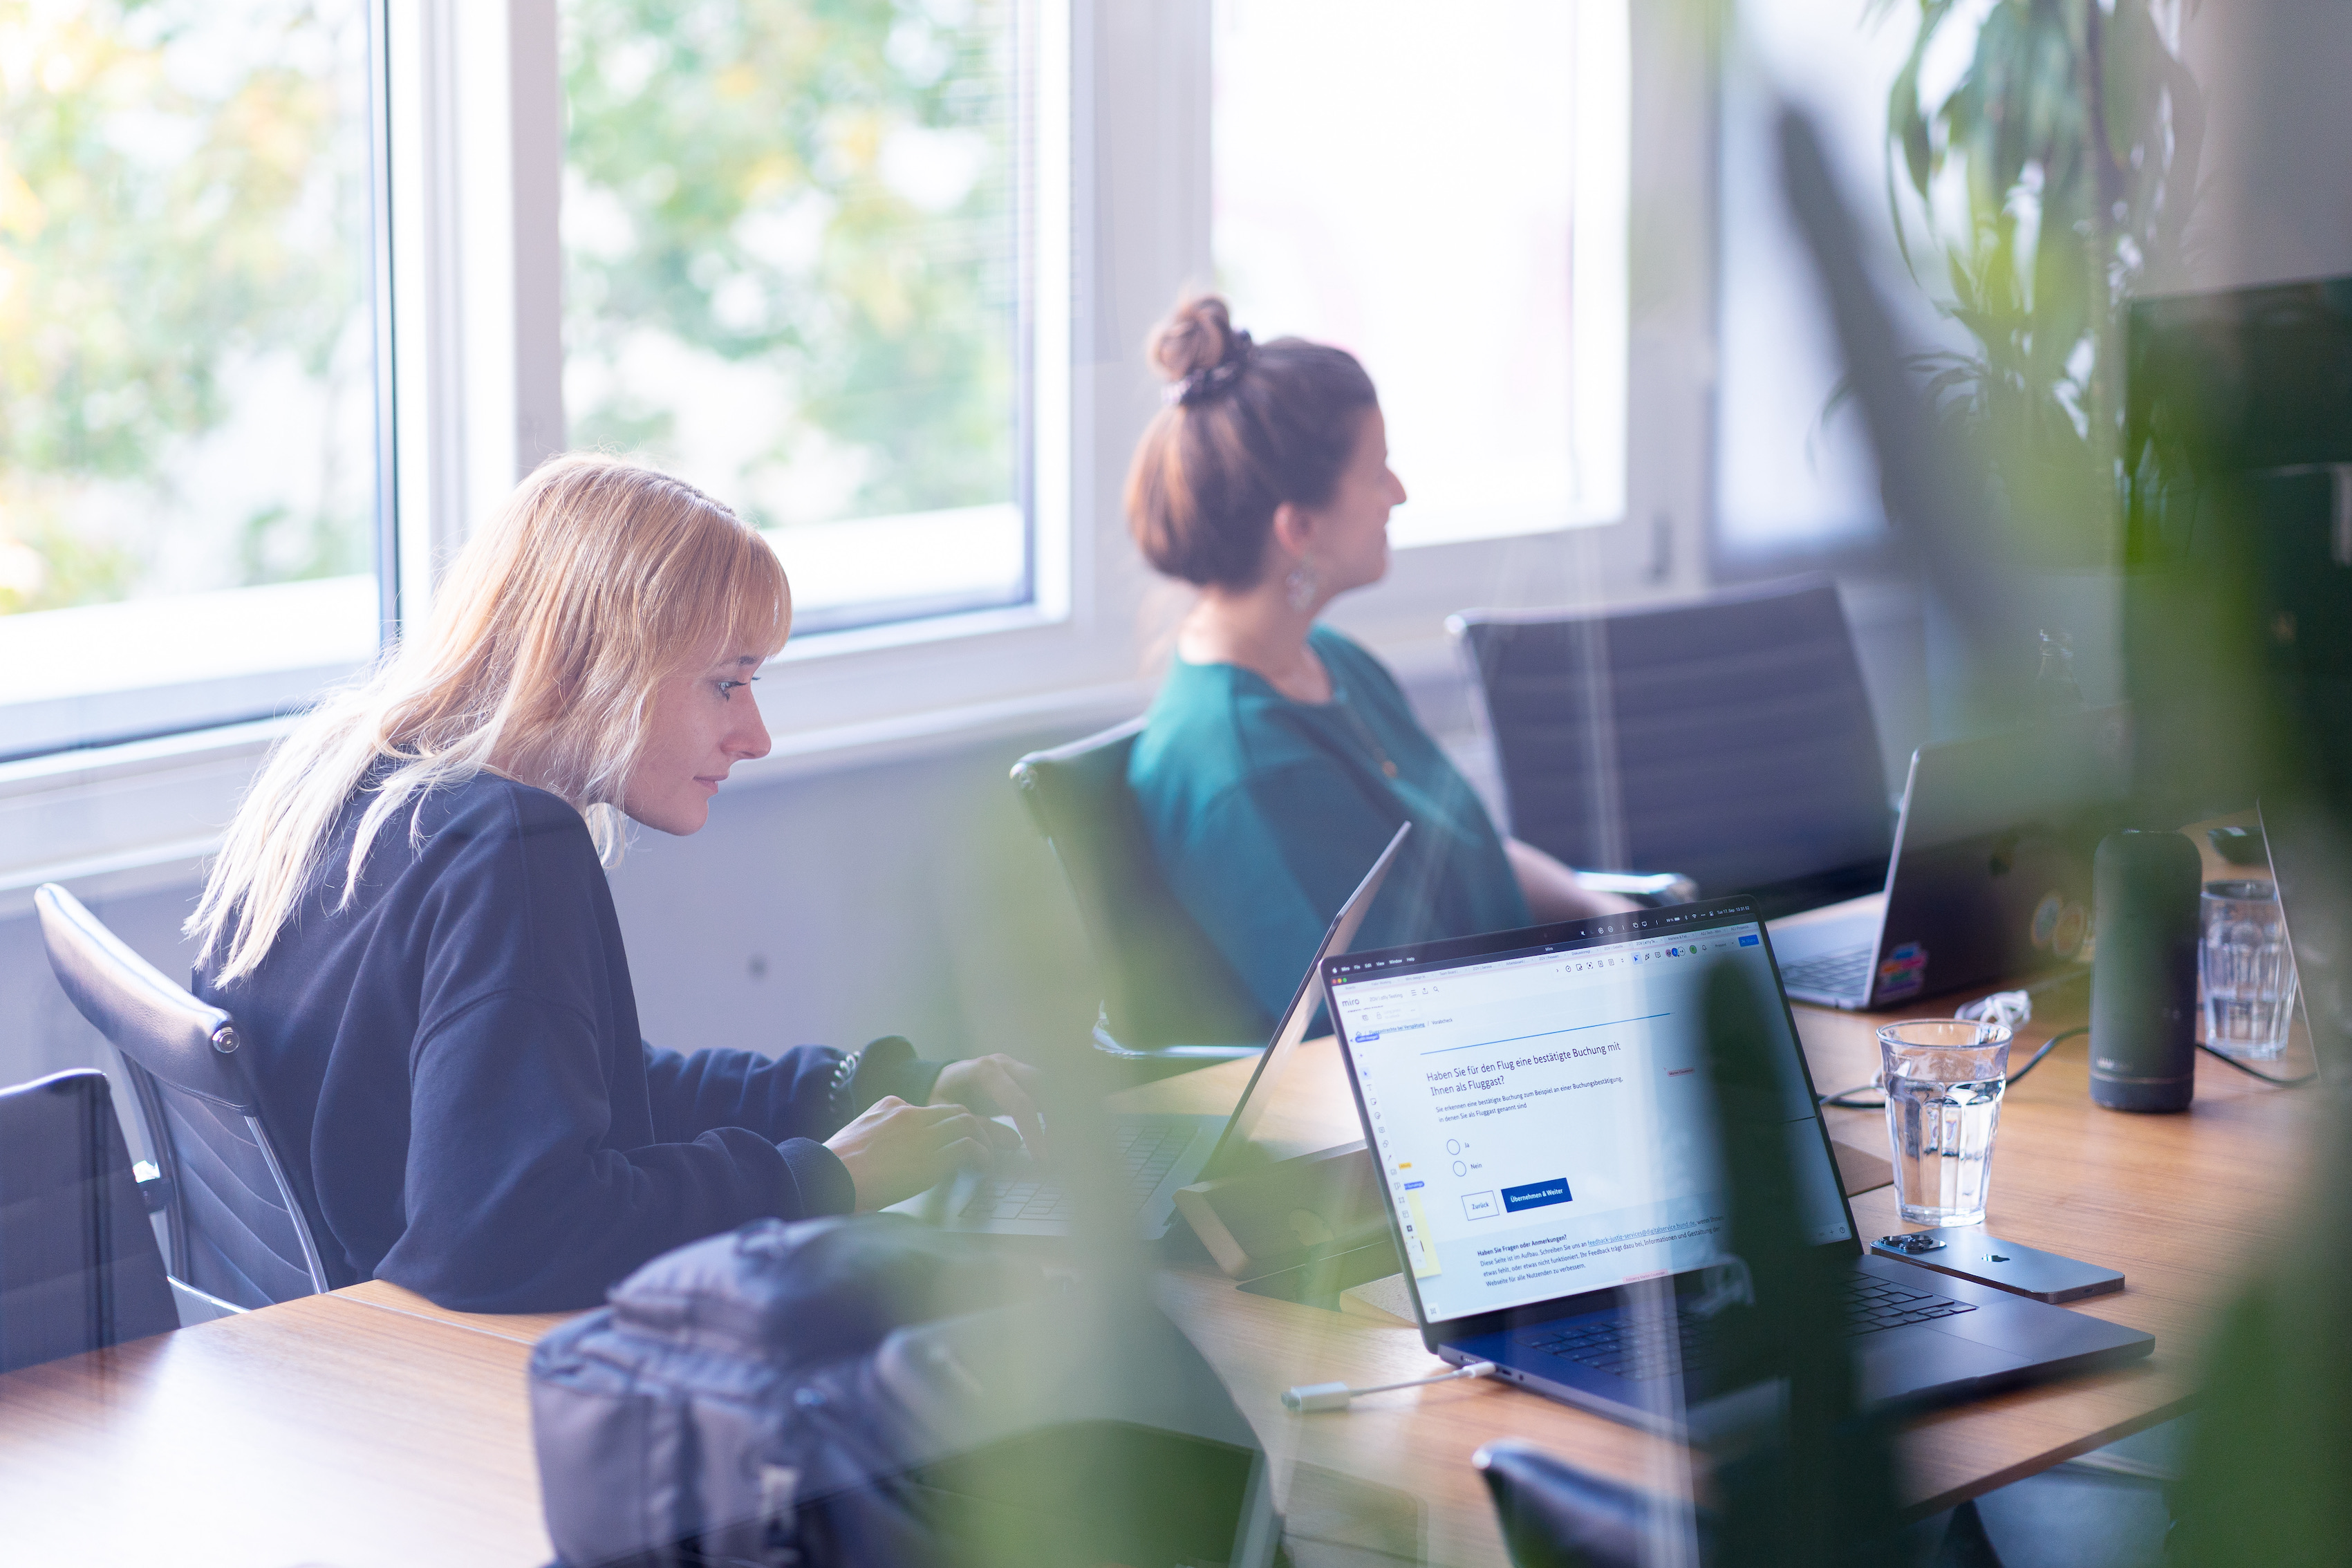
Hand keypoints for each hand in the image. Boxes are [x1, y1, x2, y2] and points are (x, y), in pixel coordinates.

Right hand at [824, 1097, 1015, 1212]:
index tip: (966, 1134)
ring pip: (969, 1124)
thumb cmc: (833, 1168)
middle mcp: (910, 1113)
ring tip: (999, 1153)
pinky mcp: (930, 1157)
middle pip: (957, 1112)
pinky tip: (986, 1166)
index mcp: (890, 1105)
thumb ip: (877, 1136)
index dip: (953, 1124)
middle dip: (982, 1125)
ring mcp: (921, 1133)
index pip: (933, 1110)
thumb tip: (885, 1157)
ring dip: (988, 1139)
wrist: (825, 1176)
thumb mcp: (856, 1138)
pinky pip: (969, 1148)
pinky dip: (983, 1155)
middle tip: (1001, 1137)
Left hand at [929, 1053, 1049, 1158]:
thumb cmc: (939, 1099)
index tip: (1042, 1158)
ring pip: (1049, 1086)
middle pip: (1042, 1085)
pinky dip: (1053, 1112)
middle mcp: (1004, 1064)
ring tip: (1058, 1145)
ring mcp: (1015, 1067)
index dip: (1033, 1131)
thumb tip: (1015, 1143)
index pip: (1019, 1101)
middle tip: (1056, 1151)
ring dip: (1058, 1114)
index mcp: (984, 1071)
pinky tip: (1053, 1134)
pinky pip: (1045, 1091)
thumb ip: (979, 1128)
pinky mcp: (1021, 1076)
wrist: (938, 1081)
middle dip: (1054, 1118)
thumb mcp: (949, 1117)